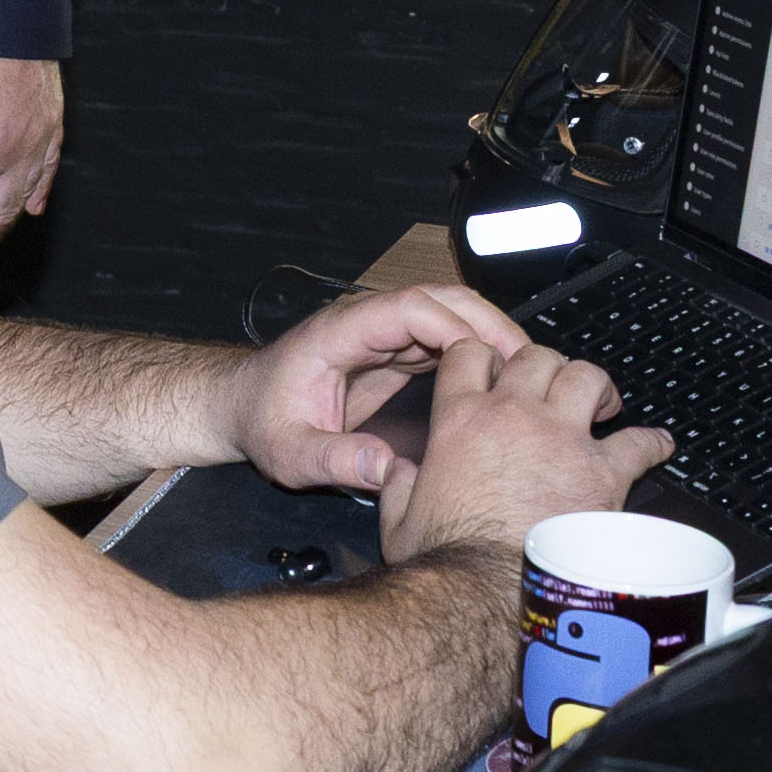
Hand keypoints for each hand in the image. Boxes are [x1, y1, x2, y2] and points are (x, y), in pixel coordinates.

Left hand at [226, 280, 530, 497]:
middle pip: (441, 301)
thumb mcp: (290, 452)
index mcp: (340, 333)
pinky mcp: (394, 351)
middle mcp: (366, 323)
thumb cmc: (261, 422)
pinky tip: (503, 380)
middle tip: (528, 364)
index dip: (453, 328)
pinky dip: (478, 353)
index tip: (487, 361)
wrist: (242, 408)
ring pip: (449, 315)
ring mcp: (383, 334)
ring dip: (490, 336)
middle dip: (488, 325)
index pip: (409, 308)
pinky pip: (445, 339)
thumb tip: (385, 470)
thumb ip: (334, 460)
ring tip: (527, 373)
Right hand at [375, 337, 659, 570]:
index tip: (493, 370)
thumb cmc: (446, 562)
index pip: (470, 353)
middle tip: (550, 388)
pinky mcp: (602, 472)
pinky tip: (657, 446)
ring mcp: (561, 440)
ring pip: (586, 376)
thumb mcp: (399, 519)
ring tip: (597, 402)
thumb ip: (398, 485)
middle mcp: (513, 417)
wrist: (489, 594)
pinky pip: (638, 443)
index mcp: (459, 421)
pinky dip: (651, 443)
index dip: (483, 355)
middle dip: (543, 366)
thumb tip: (398, 472)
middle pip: (535, 356)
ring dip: (593, 386)